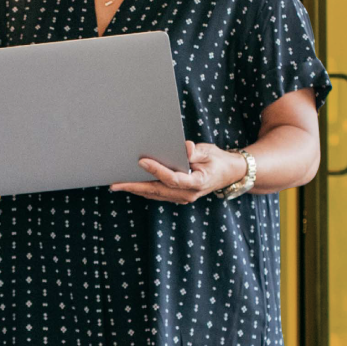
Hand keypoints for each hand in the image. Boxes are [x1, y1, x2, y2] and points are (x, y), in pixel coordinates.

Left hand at [108, 140, 246, 204]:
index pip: (173, 179)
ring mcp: (183, 198)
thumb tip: (185, 147)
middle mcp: (188, 194)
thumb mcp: (210, 152)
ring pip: (155, 194)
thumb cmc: (218, 160)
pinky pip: (158, 194)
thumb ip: (196, 152)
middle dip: (135, 187)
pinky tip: (130, 185)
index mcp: (197, 182)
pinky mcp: (178, 196)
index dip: (157, 170)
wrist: (229, 173)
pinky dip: (143, 189)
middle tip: (116, 184)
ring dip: (136, 190)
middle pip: (158, 190)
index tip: (142, 161)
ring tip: (117, 185)